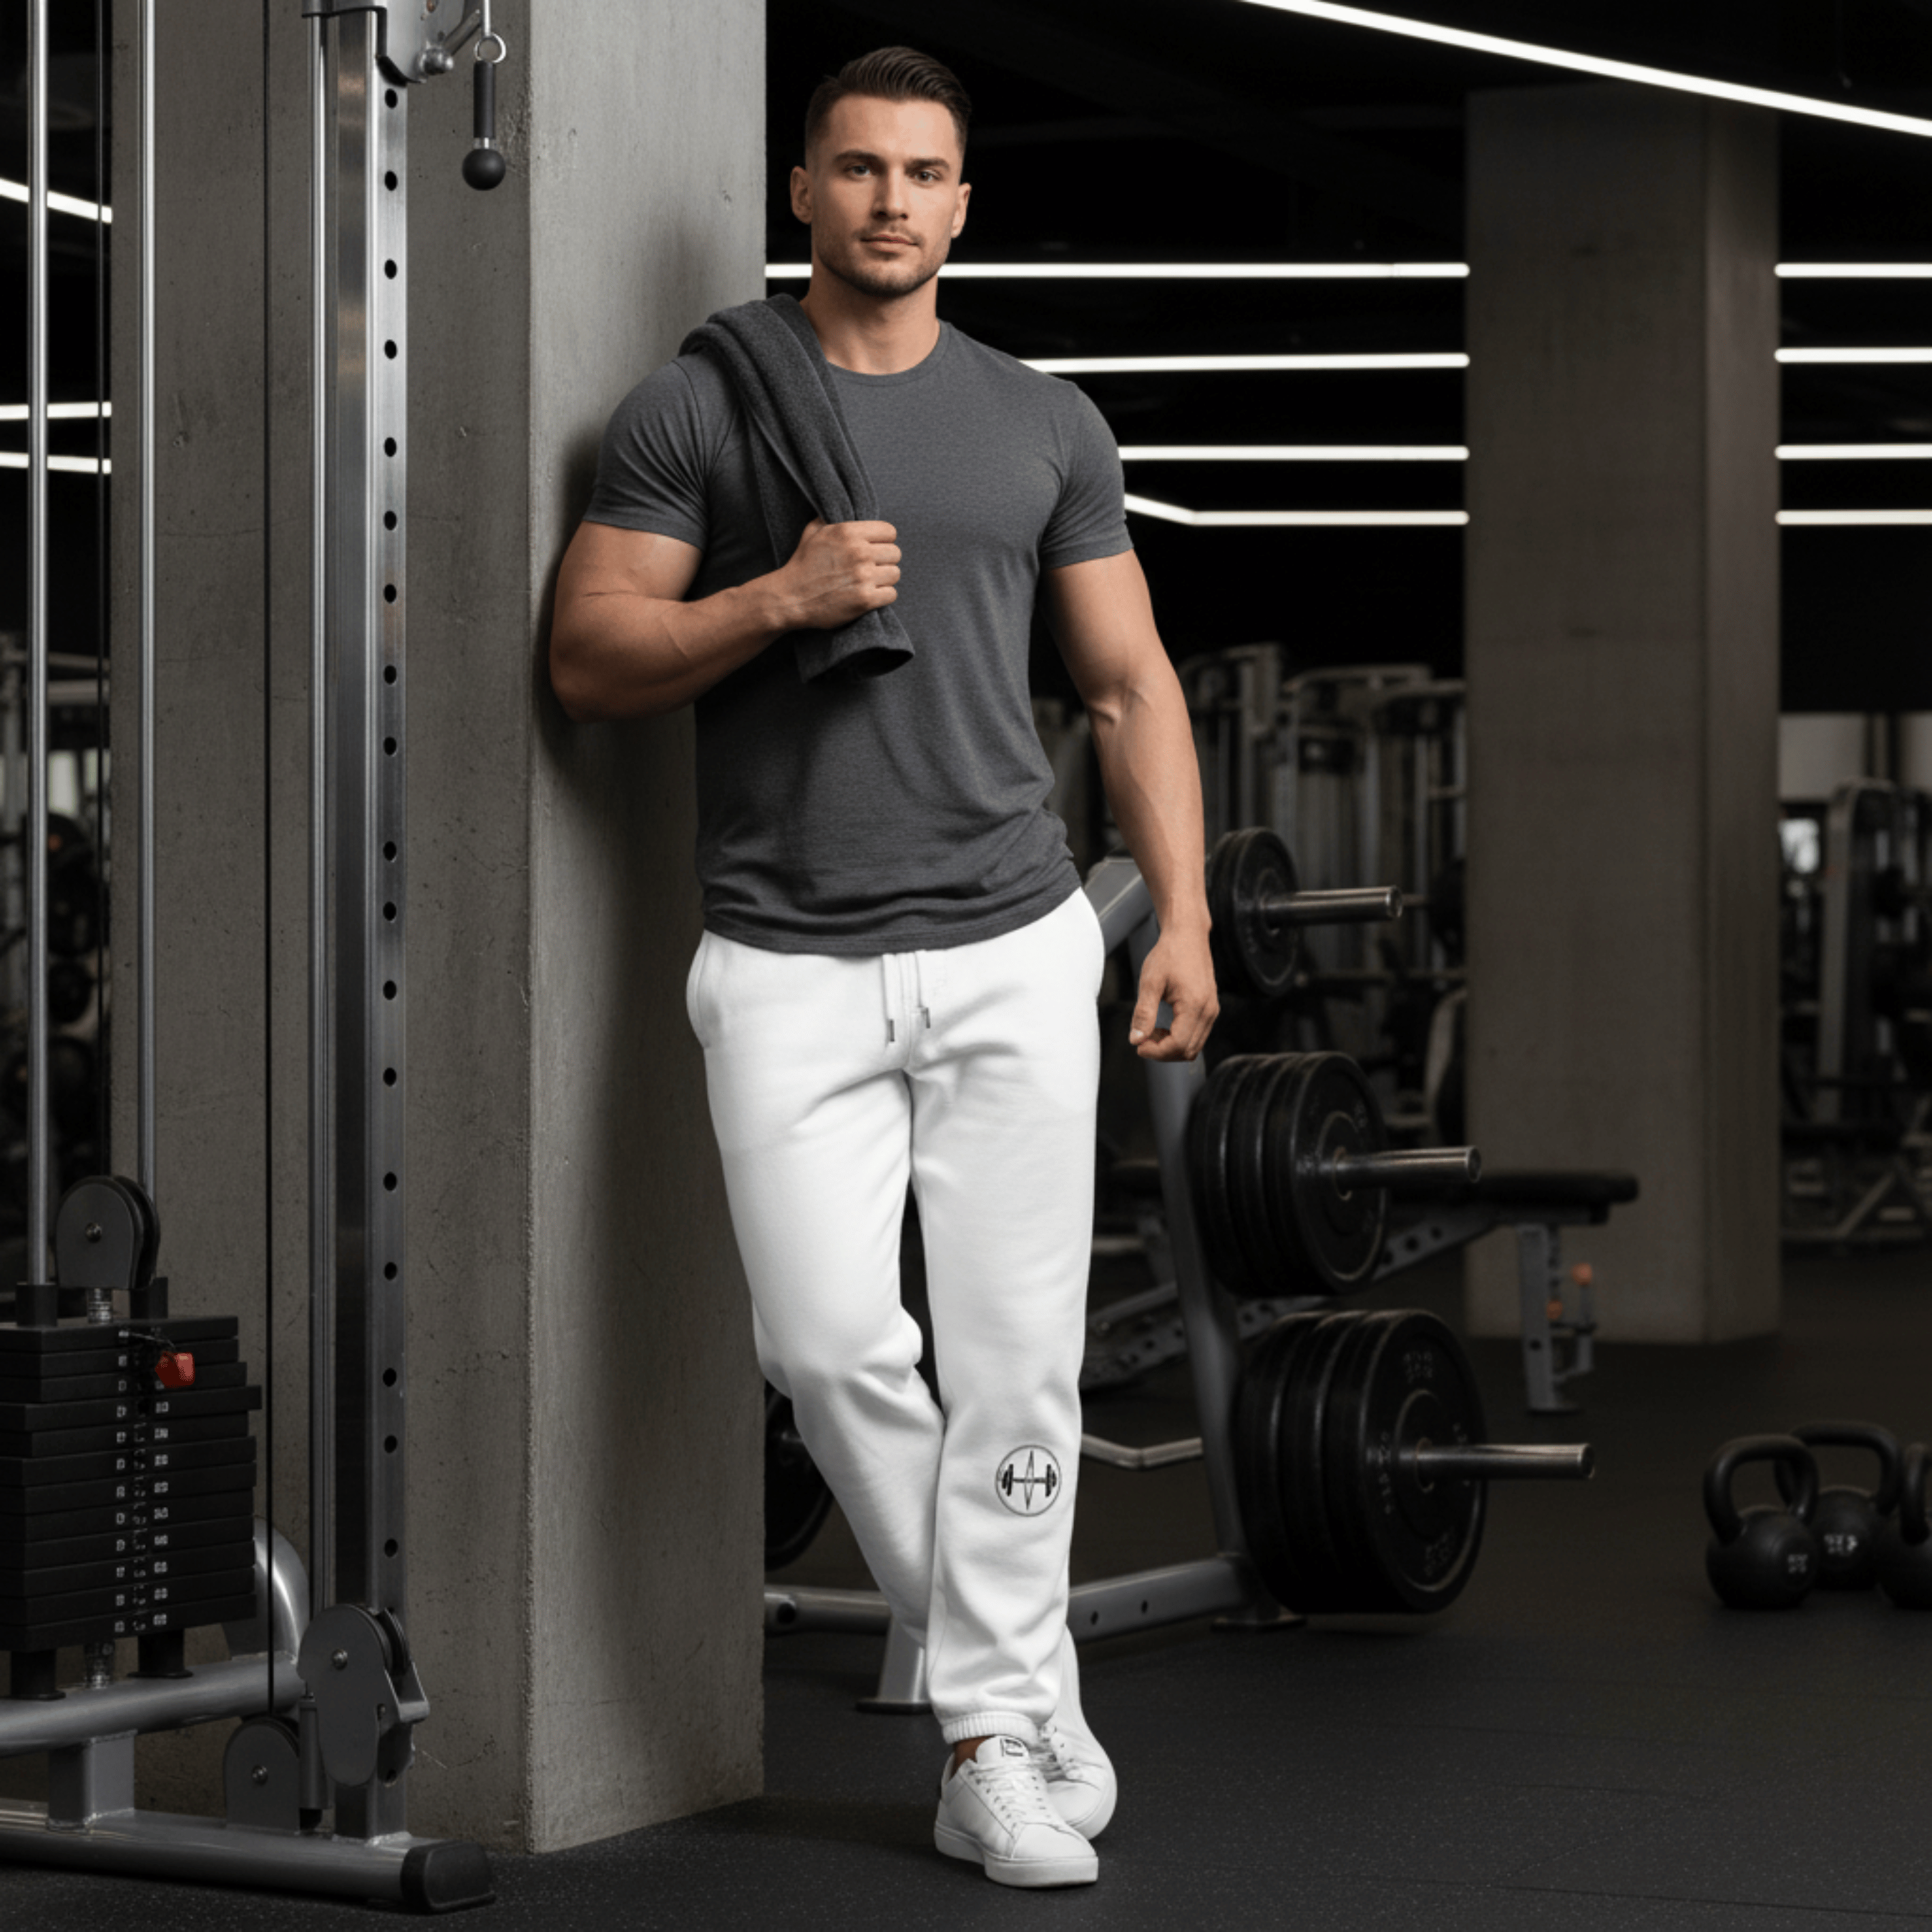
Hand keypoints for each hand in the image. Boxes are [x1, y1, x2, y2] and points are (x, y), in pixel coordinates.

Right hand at [777, 517, 900, 628]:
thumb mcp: (813, 532)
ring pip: (895, 574)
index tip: (874, 549)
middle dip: (884, 561)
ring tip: (868, 583)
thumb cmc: (802, 565)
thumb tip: (843, 506)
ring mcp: (863, 576)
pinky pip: (891, 594)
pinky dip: (883, 597)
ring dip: (884, 580)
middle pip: (895, 553)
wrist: (790, 598)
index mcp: (848, 532)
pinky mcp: (865, 599)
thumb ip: (831, 518)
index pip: (889, 531)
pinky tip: (869, 596)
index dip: (883, 541)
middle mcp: (859, 552)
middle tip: (870, 568)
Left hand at [1128, 926, 1218, 1060]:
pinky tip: (1163, 1027)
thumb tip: (1136, 1040)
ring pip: (1193, 1047)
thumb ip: (1143, 1013)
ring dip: (1170, 1047)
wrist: (1187, 935)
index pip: (1178, 1045)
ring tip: (1151, 1031)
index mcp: (1195, 1006)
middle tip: (1142, 1038)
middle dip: (1162, 1052)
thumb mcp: (1150, 982)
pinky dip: (1179, 1038)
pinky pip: (1197, 1035)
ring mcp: (1212, 1011)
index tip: (1138, 1045)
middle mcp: (1208, 1012)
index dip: (1156, 1052)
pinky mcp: (1209, 1008)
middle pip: (1187, 1051)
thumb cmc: (1169, 954)